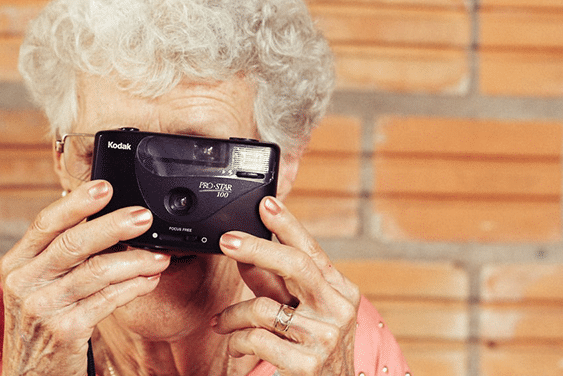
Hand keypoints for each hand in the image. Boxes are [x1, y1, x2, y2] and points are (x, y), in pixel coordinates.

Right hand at [0, 180, 170, 375]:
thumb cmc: (40, 324)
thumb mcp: (38, 285)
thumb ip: (61, 255)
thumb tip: (105, 218)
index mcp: (16, 264)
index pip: (45, 223)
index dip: (76, 202)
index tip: (105, 186)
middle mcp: (23, 283)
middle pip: (73, 243)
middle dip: (114, 226)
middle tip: (144, 216)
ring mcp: (42, 308)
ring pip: (96, 272)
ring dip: (135, 261)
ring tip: (159, 254)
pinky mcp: (64, 331)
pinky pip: (107, 301)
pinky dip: (133, 287)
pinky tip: (149, 280)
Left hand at [212, 196, 360, 375]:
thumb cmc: (310, 353)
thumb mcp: (299, 313)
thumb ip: (276, 285)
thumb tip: (246, 254)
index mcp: (341, 292)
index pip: (312, 251)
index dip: (288, 225)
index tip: (266, 203)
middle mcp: (339, 311)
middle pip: (295, 265)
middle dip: (257, 248)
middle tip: (227, 241)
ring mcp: (326, 338)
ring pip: (263, 308)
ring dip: (232, 315)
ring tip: (222, 323)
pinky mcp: (307, 363)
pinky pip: (256, 338)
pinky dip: (237, 340)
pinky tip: (236, 345)